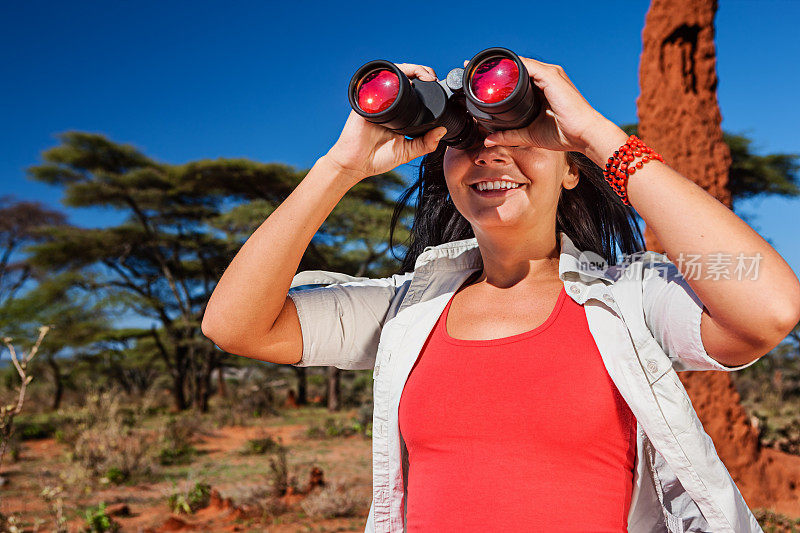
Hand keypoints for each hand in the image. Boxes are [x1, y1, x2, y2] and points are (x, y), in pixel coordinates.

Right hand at [324, 63, 448, 181]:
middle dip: (420, 71)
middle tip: (432, 77)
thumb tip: (442, 131)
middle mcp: (388, 103)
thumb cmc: (378, 158)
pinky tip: (402, 80)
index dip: (425, 82)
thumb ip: (425, 143)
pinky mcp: (365, 102)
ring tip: (422, 75)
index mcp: (399, 113)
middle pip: (404, 77)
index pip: (413, 91)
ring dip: (408, 69)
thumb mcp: (408, 151)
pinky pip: (375, 83)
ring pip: (392, 75)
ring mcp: (376, 101)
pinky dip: (388, 76)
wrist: (356, 164)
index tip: (437, 83)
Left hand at [465, 57, 608, 152]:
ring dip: (498, 64)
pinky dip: (511, 65)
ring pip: (519, 64)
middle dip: (494, 68)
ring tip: (479, 67)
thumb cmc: (563, 135)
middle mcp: (545, 77)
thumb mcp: (529, 135)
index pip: (516, 78)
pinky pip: (527, 66)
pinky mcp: (550, 76)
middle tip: (472, 69)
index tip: (477, 78)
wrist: (583, 135)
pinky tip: (496, 68)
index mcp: (542, 88)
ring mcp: (549, 74)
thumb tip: (488, 140)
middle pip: (515, 67)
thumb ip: (508, 135)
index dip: (497, 77)